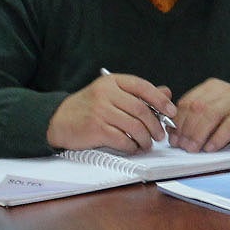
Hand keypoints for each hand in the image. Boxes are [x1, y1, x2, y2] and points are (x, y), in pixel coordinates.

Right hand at [47, 72, 174, 151]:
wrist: (58, 119)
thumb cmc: (88, 107)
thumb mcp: (111, 94)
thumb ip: (138, 94)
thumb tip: (166, 93)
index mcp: (112, 81)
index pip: (143, 87)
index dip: (160, 100)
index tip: (171, 111)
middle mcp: (106, 93)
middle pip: (142, 110)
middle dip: (155, 125)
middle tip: (160, 134)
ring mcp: (100, 111)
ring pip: (134, 127)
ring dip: (145, 139)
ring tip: (147, 143)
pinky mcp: (96, 129)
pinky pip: (123, 140)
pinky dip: (132, 146)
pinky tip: (133, 147)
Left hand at [172, 78, 229, 151]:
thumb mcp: (216, 107)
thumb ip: (198, 115)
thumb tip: (175, 132)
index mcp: (210, 87)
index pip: (187, 102)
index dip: (177, 121)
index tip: (173, 136)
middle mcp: (221, 91)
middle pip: (196, 108)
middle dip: (186, 129)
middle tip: (182, 145)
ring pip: (209, 116)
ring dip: (198, 135)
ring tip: (193, 149)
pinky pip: (227, 127)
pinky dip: (216, 139)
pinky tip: (210, 148)